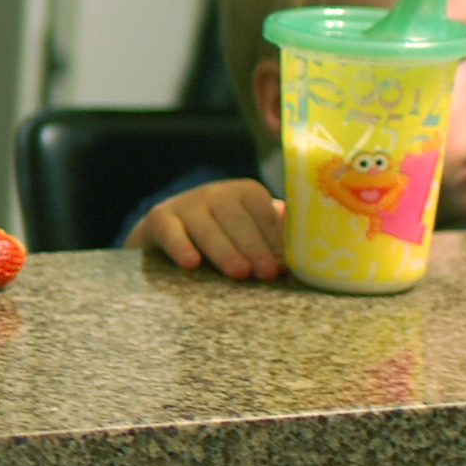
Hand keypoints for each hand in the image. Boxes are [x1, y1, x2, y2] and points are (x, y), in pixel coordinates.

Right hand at [130, 179, 284, 279]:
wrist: (171, 230)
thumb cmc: (224, 237)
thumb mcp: (250, 233)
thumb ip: (275, 240)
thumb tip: (306, 258)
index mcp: (245, 193)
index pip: (263, 212)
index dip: (275, 238)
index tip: (283, 265)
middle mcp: (216, 193)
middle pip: (236, 218)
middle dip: (253, 246)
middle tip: (266, 272)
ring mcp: (186, 204)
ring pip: (206, 226)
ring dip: (224, 249)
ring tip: (239, 273)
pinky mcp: (159, 218)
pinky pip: (170, 232)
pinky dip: (180, 246)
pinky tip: (191, 263)